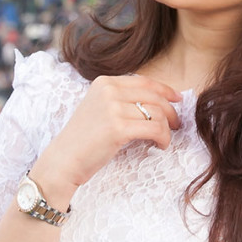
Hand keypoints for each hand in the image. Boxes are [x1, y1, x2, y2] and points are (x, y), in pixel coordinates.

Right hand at [31, 74, 180, 203]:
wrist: (64, 160)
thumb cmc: (84, 139)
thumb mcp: (99, 108)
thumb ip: (121, 99)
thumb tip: (158, 100)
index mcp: (104, 82)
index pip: (144, 81)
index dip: (165, 89)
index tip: (177, 99)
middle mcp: (108, 91)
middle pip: (154, 96)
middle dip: (170, 111)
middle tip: (176, 124)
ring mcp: (112, 108)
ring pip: (157, 113)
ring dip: (166, 129)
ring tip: (163, 140)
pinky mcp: (118, 128)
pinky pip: (155, 129)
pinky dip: (163, 138)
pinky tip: (160, 146)